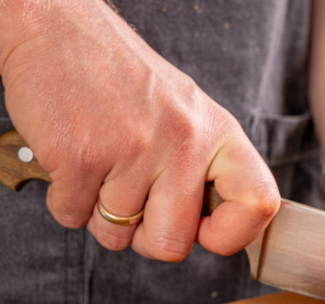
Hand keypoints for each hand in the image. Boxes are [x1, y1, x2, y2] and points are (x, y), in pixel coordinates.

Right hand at [0, 0, 278, 260]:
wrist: (58, 30)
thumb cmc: (123, 79)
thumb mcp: (189, 114)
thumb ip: (206, 169)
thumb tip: (212, 231)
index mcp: (218, 134)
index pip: (259, 203)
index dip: (233, 234)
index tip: (207, 232)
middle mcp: (184, 143)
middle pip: (174, 245)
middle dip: (147, 237)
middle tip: (134, 204)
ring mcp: (133, 152)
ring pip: (116, 236)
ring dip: (100, 215)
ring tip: (101, 167)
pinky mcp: (81, 158)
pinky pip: (72, 216)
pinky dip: (67, 201)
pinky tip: (74, 161)